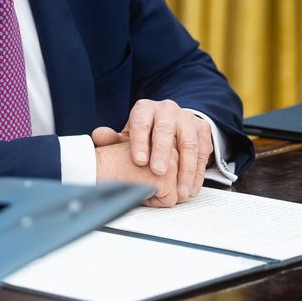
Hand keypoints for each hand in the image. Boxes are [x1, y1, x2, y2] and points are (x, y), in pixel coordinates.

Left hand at [92, 99, 212, 200]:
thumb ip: (112, 139)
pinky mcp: (202, 129)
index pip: (141, 122)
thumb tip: (98, 136)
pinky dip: (199, 172)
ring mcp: (187, 119)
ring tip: (180, 190)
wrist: (171, 122)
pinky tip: (192, 188)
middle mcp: (167, 110)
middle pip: (166, 130)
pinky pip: (203, 152)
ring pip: (189, 143)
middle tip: (159, 172)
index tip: (139, 161)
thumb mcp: (128, 135)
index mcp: (145, 109)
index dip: (140, 141)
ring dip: (186, 168)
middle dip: (163, 152)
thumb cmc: (144, 134)